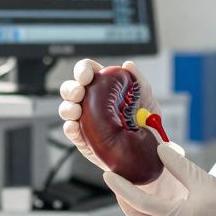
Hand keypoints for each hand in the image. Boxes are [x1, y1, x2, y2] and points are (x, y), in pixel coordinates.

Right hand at [57, 58, 160, 172]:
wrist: (149, 151)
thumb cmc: (147, 123)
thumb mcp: (147, 100)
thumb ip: (139, 82)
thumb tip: (128, 65)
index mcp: (104, 86)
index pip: (87, 72)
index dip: (83, 70)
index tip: (86, 75)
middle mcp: (91, 101)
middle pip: (71, 89)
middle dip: (71, 89)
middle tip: (79, 93)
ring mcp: (85, 119)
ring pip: (67, 108)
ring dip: (68, 108)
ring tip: (76, 111)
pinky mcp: (84, 138)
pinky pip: (71, 131)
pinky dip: (70, 127)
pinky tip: (75, 126)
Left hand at [102, 144, 215, 215]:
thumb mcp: (205, 182)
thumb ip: (179, 166)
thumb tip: (159, 149)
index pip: (138, 203)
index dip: (120, 188)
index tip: (108, 175)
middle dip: (125, 198)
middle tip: (117, 180)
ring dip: (141, 207)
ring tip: (137, 186)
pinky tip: (161, 203)